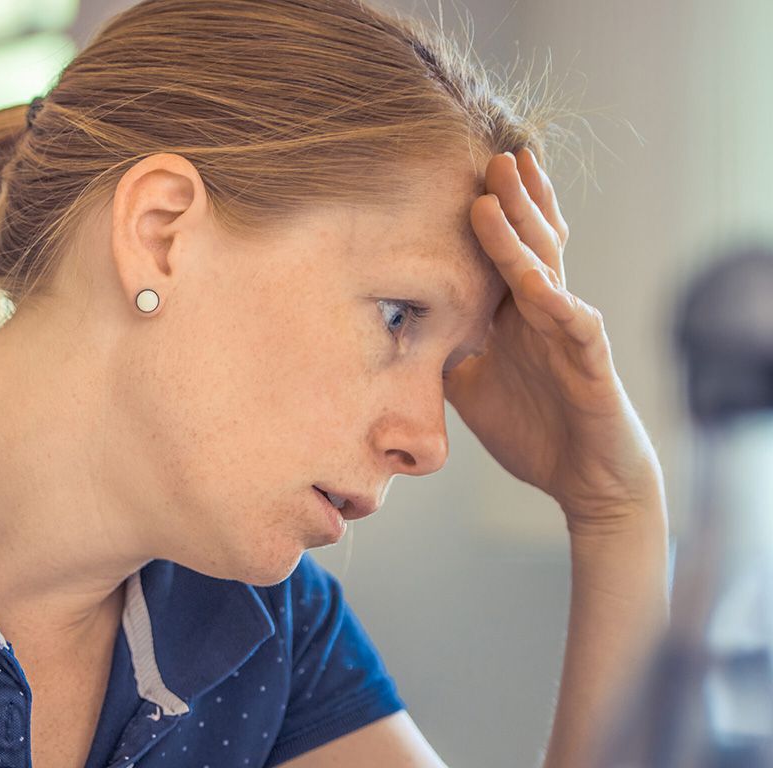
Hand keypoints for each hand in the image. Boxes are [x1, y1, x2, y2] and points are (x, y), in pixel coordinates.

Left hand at [444, 148, 662, 531]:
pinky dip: (556, 302)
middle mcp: (545, 313)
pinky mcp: (592, 365)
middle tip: (489, 153)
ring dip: (522, 232)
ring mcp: (570, 334)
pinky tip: (535, 281)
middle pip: (529, 244)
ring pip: (548, 271)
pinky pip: (575, 326)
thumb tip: (394, 331)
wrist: (585, 480)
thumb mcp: (470, 387)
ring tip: (499, 192)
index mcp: (518, 315)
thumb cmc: (533, 428)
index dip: (492, 213)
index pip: (504, 251)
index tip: (463, 171)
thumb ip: (443, 352)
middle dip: (510, 199)